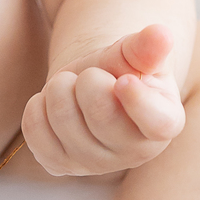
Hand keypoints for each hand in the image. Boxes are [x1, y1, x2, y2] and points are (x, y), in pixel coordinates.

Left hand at [22, 24, 184, 176]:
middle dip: (87, 79)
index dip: (138, 101)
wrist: (92, 85)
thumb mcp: (135, 53)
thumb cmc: (121, 67)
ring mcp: (95, 164)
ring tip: (73, 86)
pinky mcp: (60, 164)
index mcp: (164, 122)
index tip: (123, 79)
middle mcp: (134, 152)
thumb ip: (146, 46)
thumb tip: (161, 34)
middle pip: (101, 115)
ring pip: (62, 121)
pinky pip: (35, 131)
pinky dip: (38, 106)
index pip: (157, 123)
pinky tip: (55, 103)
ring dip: (60, 88)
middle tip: (90, 74)